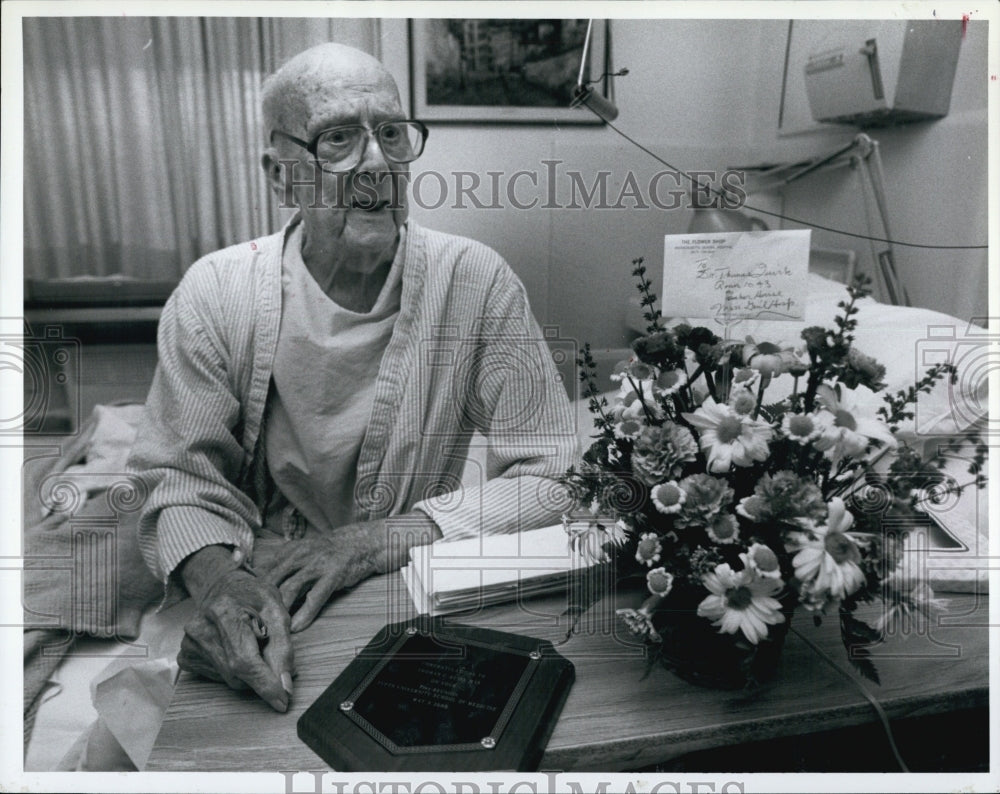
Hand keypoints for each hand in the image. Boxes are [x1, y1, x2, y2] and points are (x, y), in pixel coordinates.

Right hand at [176, 546, 293, 711]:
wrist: (223, 586)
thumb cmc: (254, 596)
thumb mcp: (277, 610)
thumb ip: (283, 647)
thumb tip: (285, 685)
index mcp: (224, 611)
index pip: (244, 660)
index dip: (265, 684)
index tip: (283, 701)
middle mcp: (199, 629)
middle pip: (237, 673)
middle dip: (262, 675)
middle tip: (273, 657)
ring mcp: (188, 644)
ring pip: (229, 679)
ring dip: (249, 672)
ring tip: (252, 645)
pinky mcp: (185, 657)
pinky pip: (218, 678)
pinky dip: (234, 672)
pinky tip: (235, 650)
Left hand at [264, 513, 441, 631]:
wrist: (363, 542)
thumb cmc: (330, 552)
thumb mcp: (303, 552)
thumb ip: (283, 567)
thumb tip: (259, 586)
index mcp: (289, 552)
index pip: (262, 573)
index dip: (248, 593)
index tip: (238, 610)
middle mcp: (299, 556)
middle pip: (271, 583)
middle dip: (258, 605)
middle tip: (248, 626)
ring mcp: (316, 565)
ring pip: (290, 590)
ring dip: (278, 612)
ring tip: (268, 631)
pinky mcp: (333, 575)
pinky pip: (315, 597)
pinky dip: (304, 614)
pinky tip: (297, 628)